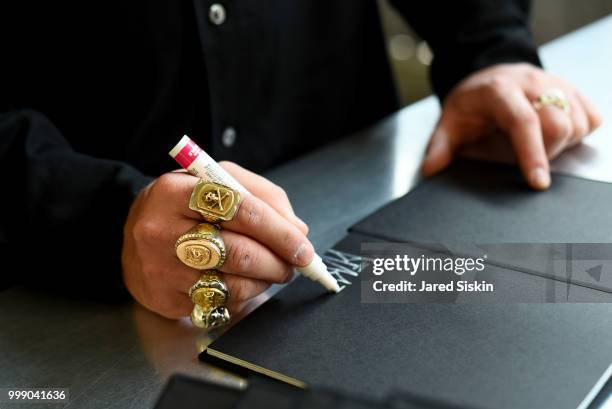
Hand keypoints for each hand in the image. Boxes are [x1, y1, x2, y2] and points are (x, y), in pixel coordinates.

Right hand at [122, 161, 309, 318]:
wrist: (132, 231)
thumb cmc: (185, 204)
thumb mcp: (220, 181)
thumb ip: (263, 197)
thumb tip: (297, 231)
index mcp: (176, 190)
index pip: (242, 211)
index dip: (280, 232)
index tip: (303, 247)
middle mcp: (161, 229)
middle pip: (239, 252)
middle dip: (278, 261)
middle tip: (294, 263)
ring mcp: (159, 267)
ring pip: (232, 283)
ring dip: (265, 281)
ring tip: (273, 271)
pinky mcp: (163, 297)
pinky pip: (218, 302)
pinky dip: (243, 295)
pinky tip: (245, 282)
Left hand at [422, 63, 601, 188]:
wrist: (488, 75)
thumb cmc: (470, 103)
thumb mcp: (448, 122)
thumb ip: (439, 147)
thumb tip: (430, 169)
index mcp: (500, 90)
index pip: (523, 122)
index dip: (533, 154)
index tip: (538, 182)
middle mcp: (532, 82)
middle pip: (558, 124)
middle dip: (547, 151)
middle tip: (526, 156)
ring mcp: (556, 82)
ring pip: (578, 122)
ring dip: (563, 143)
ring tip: (536, 143)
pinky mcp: (572, 89)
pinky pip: (591, 116)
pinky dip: (579, 132)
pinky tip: (555, 134)